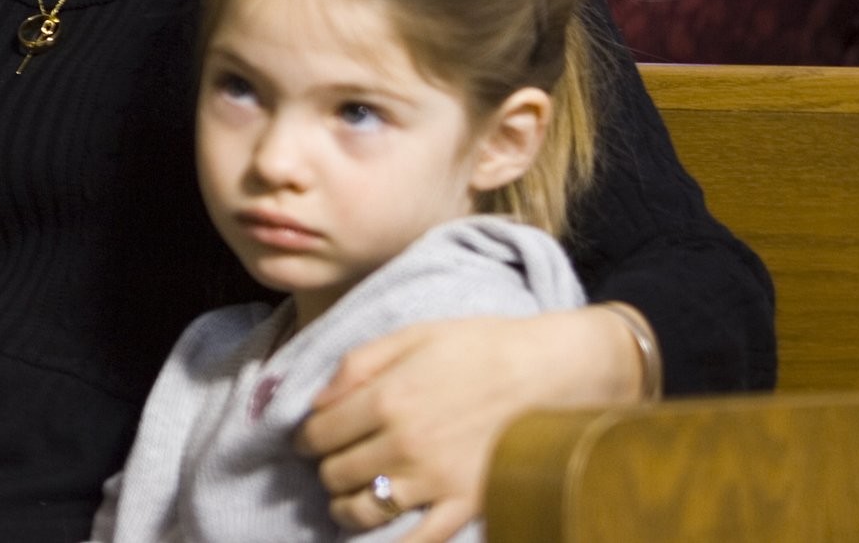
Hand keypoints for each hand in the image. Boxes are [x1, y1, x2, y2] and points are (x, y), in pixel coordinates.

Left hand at [295, 308, 642, 542]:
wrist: (551, 372)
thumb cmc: (482, 346)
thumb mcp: (413, 335)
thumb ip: (358, 364)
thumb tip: (317, 401)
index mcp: (386, 398)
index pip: (319, 432)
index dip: (307, 436)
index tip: (312, 437)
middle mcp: (402, 444)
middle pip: (335, 472)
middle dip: (327, 467)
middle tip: (336, 460)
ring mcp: (434, 480)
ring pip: (362, 510)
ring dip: (346, 506)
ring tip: (348, 499)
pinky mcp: (464, 505)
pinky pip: (417, 540)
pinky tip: (382, 534)